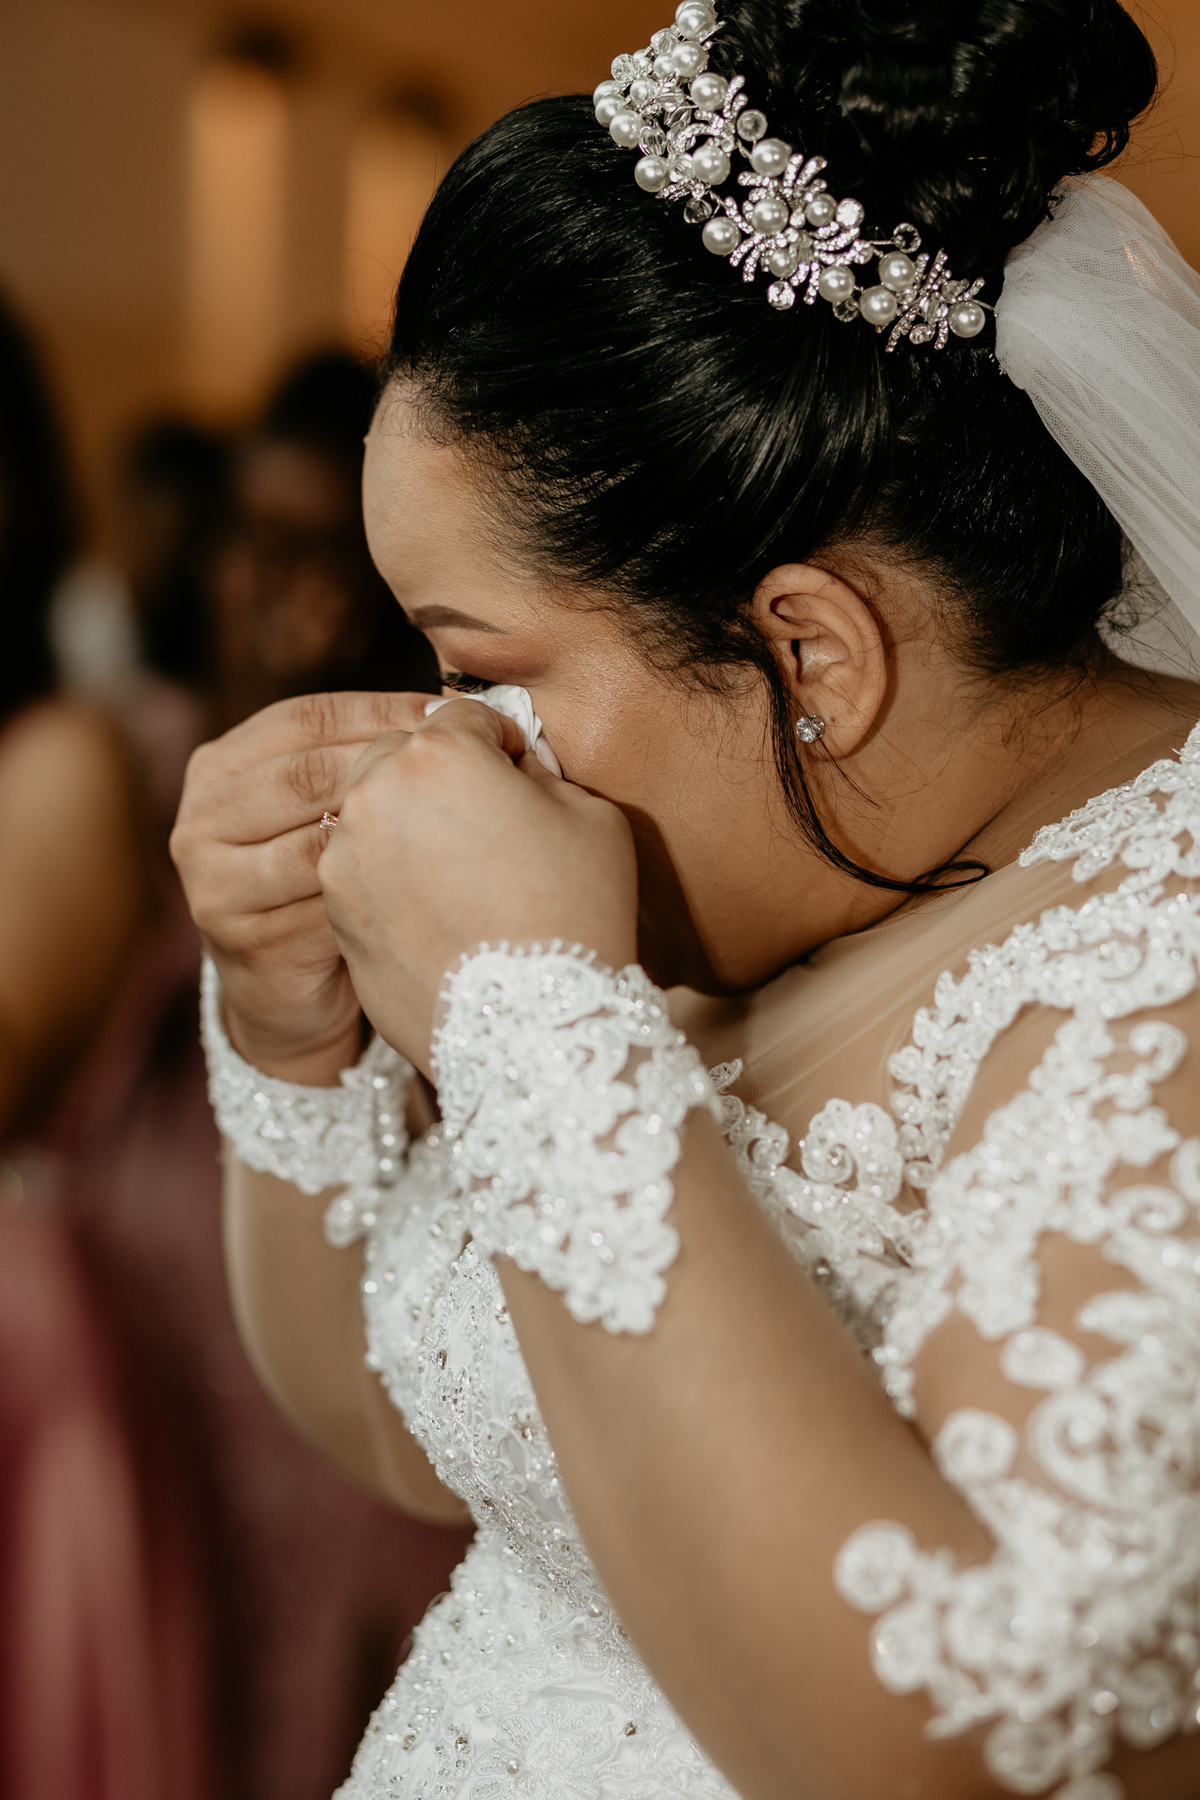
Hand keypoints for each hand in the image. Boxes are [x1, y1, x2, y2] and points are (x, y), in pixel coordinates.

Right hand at [171, 691, 433, 1082]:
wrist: (291, 995)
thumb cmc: (326, 886)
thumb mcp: (324, 809)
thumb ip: (360, 756)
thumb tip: (455, 708)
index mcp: (219, 767)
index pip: (306, 718)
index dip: (385, 711)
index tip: (455, 716)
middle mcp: (200, 818)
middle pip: (308, 773)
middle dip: (394, 766)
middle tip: (468, 768)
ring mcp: (212, 882)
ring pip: (320, 840)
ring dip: (397, 830)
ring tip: (461, 822)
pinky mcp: (243, 939)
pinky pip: (330, 903)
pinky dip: (387, 892)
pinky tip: (436, 884)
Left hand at [317, 700, 637, 1074]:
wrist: (536, 1031)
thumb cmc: (578, 914)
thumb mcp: (591, 816)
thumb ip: (543, 771)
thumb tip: (515, 767)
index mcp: (438, 754)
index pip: (463, 715)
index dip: (501, 739)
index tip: (521, 770)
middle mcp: (373, 794)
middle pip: (400, 755)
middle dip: (439, 774)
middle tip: (486, 817)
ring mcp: (344, 859)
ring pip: (372, 814)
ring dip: (408, 824)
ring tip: (462, 870)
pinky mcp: (336, 915)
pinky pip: (362, 872)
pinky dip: (392, 878)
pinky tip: (442, 912)